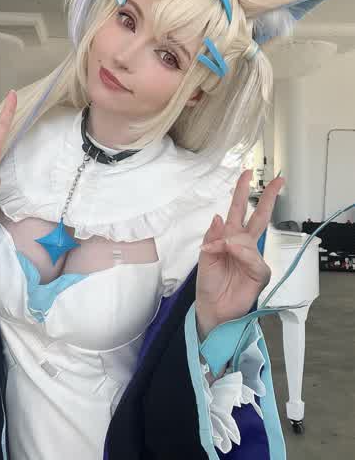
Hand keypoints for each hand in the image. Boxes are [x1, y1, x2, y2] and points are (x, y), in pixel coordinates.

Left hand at [195, 170, 283, 339]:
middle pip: (260, 216)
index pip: (239, 210)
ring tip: (222, 250)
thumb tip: (219, 217)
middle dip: (268, 197)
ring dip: (233, 242)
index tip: (247, 174)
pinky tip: (233, 255)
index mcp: (229, 237)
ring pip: (249, 239)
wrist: (211, 308)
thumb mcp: (204, 256)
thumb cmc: (208, 283)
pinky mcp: (260, 273)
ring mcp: (253, 258)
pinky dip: (242, 255)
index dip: (242, 192)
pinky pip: (254, 258)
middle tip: (278, 180)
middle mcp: (244, 244)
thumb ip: (212, 237)